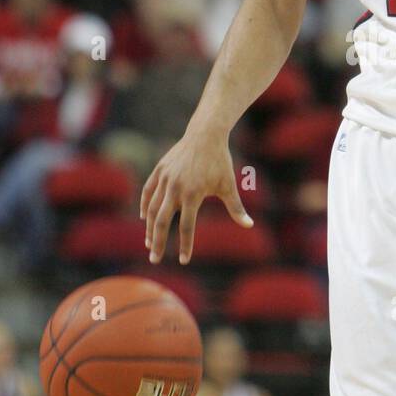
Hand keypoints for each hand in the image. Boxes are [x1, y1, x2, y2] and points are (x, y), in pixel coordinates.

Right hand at [140, 122, 252, 264]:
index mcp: (193, 194)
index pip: (187, 226)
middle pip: (162, 221)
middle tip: (155, 259)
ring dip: (150, 228)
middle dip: (158, 242)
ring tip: (149, 243)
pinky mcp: (159, 171)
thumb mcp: (228, 185)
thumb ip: (236, 208)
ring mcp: (165, 179)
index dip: (186, 245)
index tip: (184, 261)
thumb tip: (250, 225)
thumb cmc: (219, 162)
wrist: (205, 135)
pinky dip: (146, 205)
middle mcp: (175, 188)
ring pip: (153, 208)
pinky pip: (148, 192)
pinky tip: (145, 218)